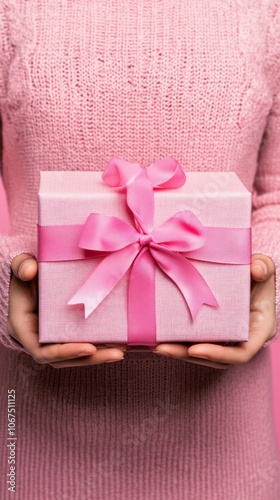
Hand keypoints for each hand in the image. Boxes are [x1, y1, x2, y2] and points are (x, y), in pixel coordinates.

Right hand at [7, 254, 125, 367]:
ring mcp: (52, 338)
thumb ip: (22, 265)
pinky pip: (82, 344)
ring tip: (121, 350)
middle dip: (90, 358)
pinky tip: (118, 342)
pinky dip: (99, 346)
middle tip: (117, 353)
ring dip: (99, 356)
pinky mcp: (66, 334)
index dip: (65, 352)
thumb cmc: (26, 270)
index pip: (42, 351)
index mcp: (23, 327)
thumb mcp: (21, 265)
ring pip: (75, 356)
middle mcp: (37, 339)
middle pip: (64, 358)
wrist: (35, 273)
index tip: (89, 348)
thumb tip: (30, 270)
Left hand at [153, 254, 275, 368]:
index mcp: (258, 330)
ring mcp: (225, 339)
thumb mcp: (264, 267)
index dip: (219, 355)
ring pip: (201, 353)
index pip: (242, 353)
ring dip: (177, 351)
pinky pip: (193, 341)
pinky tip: (156, 335)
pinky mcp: (210, 333)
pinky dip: (176, 340)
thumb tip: (256, 269)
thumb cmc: (257, 273)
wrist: (243, 273)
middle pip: (215, 358)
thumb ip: (263, 267)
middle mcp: (242, 340)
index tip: (195, 349)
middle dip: (187, 355)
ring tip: (154, 344)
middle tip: (162, 348)